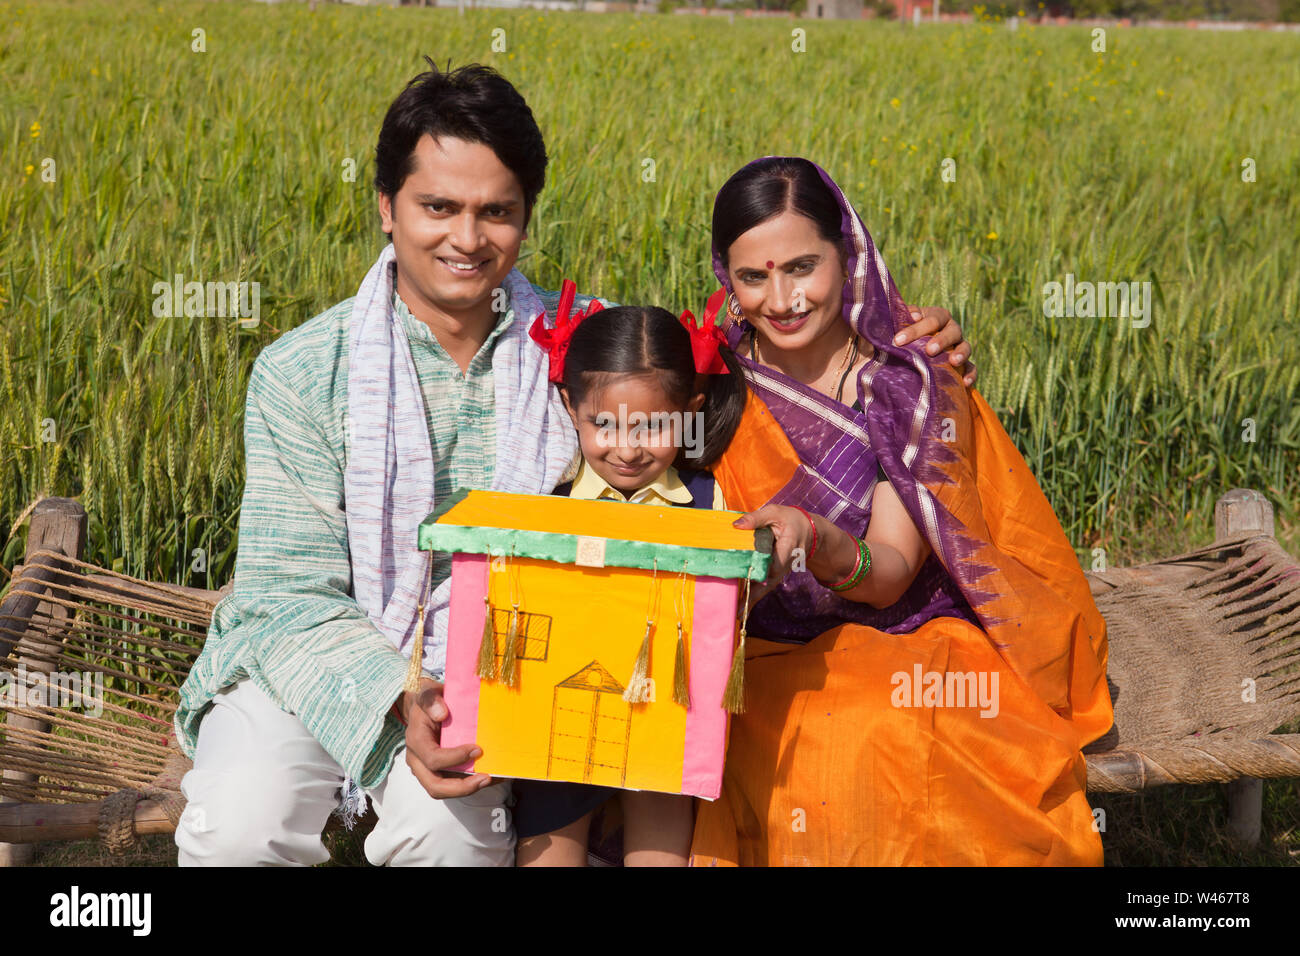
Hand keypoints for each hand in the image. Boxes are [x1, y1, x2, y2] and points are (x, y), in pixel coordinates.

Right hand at [399, 677, 493, 798]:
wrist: (426, 707)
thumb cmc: (430, 700)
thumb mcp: (428, 693)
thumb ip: (431, 700)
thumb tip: (441, 714)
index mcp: (416, 741)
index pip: (433, 759)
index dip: (455, 758)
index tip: (477, 750)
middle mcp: (418, 760)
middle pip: (435, 786)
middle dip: (462, 787)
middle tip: (486, 778)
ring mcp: (426, 769)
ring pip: (444, 790)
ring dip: (468, 789)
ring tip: (491, 779)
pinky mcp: (438, 772)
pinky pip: (452, 785)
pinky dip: (471, 784)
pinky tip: (491, 776)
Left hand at [732, 505, 817, 604]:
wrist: (807, 531)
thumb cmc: (790, 520)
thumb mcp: (774, 513)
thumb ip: (756, 518)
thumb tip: (735, 526)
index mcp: (788, 546)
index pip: (776, 561)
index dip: (763, 571)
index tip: (750, 580)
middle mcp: (785, 563)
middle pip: (770, 581)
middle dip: (755, 596)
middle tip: (740, 611)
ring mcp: (780, 570)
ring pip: (767, 587)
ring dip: (753, 600)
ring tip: (740, 615)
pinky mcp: (774, 573)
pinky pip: (764, 586)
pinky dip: (754, 596)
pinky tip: (742, 606)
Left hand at [895, 304, 975, 386]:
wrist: (913, 354)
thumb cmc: (905, 336)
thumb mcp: (901, 325)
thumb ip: (903, 319)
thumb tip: (913, 315)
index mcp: (937, 316)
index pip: (931, 319)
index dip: (916, 329)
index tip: (899, 340)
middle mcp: (951, 329)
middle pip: (952, 331)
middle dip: (942, 340)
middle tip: (929, 350)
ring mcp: (959, 346)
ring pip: (965, 347)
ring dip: (961, 353)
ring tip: (953, 362)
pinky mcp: (964, 364)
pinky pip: (971, 368)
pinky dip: (970, 374)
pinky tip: (965, 382)